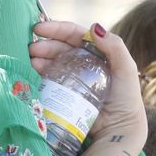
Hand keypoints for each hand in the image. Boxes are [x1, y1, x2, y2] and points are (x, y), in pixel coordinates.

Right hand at [29, 20, 146, 152]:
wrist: (120, 129)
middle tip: (31, 49)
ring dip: (38, 59)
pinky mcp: (64, 94)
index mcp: (95, 51)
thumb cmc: (126, 97)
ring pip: (51, 63)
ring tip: (30, 62)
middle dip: (44, 45)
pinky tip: (32, 74)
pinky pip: (49, 80)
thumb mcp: (126, 69)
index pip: (74, 34)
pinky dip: (38, 75)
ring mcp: (72, 78)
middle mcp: (82, 62)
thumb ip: (115, 47)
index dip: (56, 29)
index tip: (38, 28)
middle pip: (59, 48)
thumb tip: (94, 27)